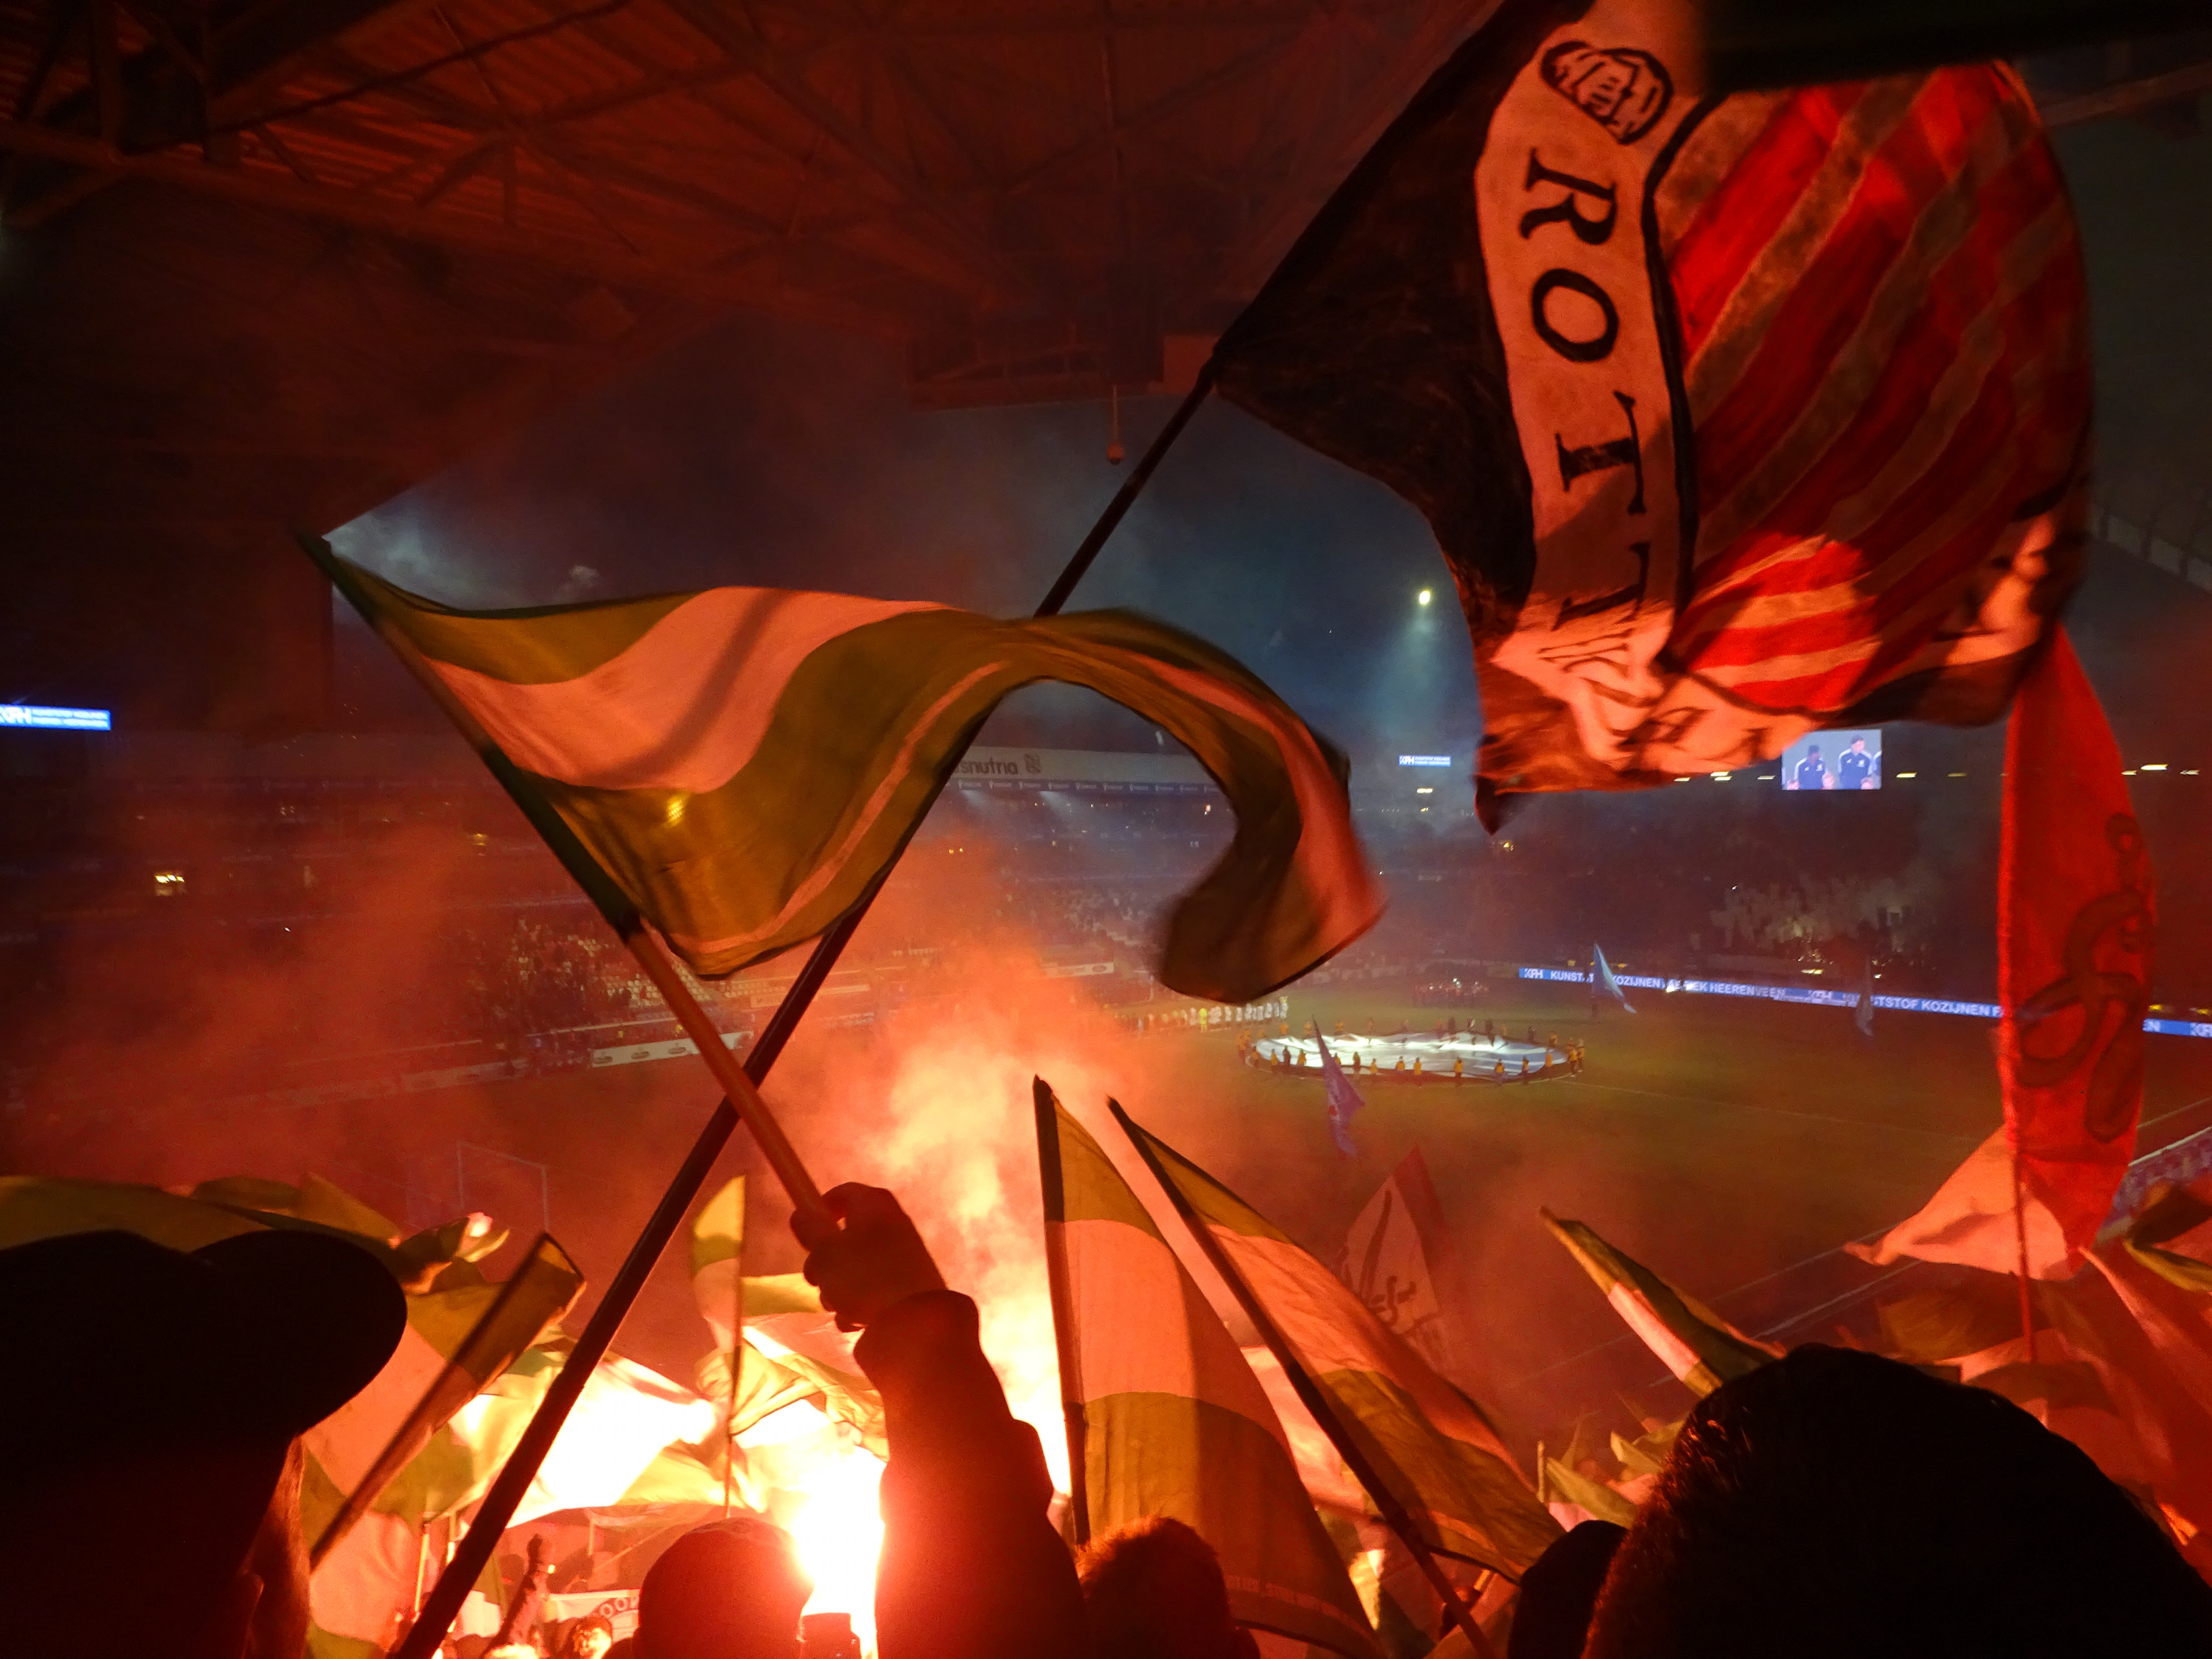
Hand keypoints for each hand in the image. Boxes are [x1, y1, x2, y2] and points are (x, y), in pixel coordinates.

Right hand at [791, 1183, 946, 1331]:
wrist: (914, 1319)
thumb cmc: (862, 1277)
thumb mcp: (825, 1252)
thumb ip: (810, 1230)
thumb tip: (802, 1213)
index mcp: (873, 1204)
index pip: (842, 1194)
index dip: (820, 1210)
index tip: (806, 1233)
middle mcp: (892, 1222)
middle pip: (847, 1234)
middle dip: (825, 1261)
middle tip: (814, 1279)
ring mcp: (904, 1253)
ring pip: (858, 1264)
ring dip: (839, 1286)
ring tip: (836, 1307)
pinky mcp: (909, 1282)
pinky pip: (875, 1285)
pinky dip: (860, 1301)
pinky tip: (854, 1321)